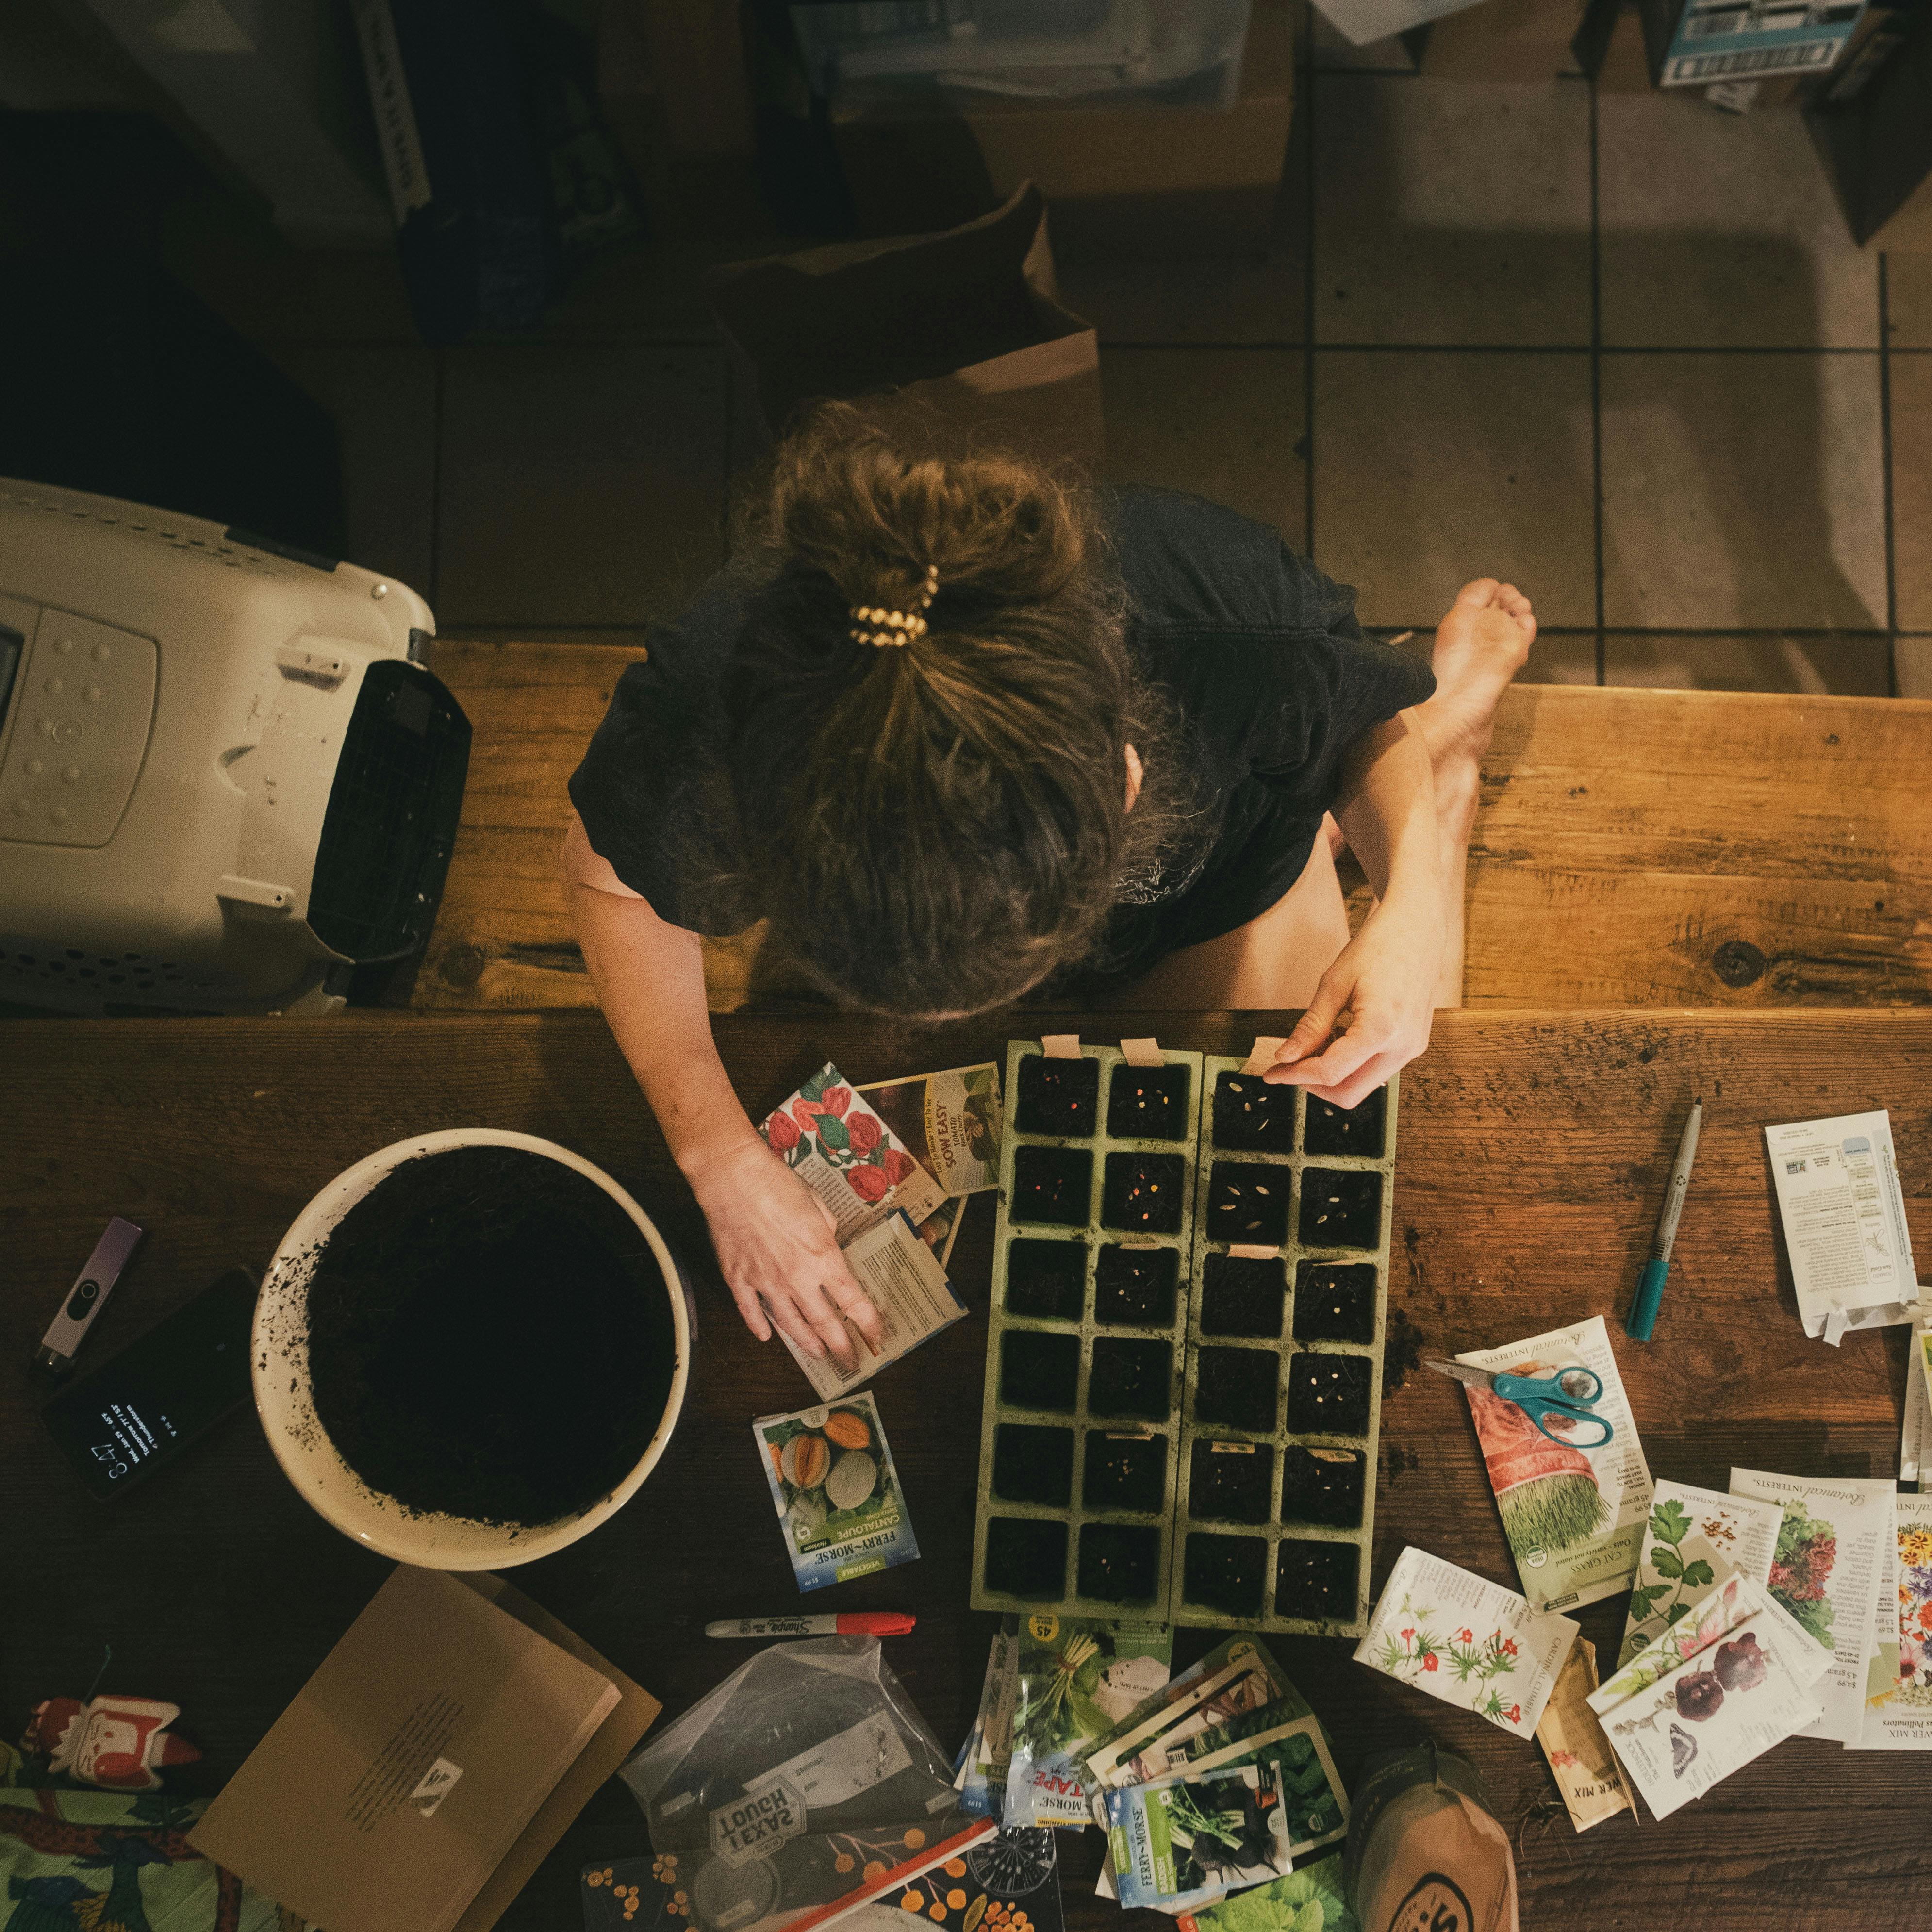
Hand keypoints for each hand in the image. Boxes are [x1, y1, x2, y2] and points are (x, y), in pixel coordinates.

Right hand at [688, 1138, 884, 1370]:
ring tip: (817, 1354)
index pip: (853, 1302)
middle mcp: (797, 1277)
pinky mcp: (737, 1277)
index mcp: (823, 1257)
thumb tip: (828, 1248)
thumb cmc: (779, 1184)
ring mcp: (765, 1281)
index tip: (877, 1339)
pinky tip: (766, 1337)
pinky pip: (749, 1311)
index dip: (868, 1324)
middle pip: (823, 1322)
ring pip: (789, 1324)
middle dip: (840, 1347)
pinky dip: (758, 1327)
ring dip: (806, 1343)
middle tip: (850, 1363)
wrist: (733, 1177)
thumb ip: (827, 1234)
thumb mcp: (819, 1206)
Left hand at [1263, 897, 1439, 1107]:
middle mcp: (1404, 1046)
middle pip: (1349, 1093)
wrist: (1417, 927)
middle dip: (1313, 1085)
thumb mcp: (1334, 984)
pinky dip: (1352, 1065)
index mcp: (1382, 1028)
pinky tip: (1338, 1038)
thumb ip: (1311, 1027)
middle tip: (1289, 1066)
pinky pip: (1377, 1070)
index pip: (1331, 1072)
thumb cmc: (1377, 947)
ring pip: (1364, 1086)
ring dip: (1333, 1076)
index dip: (1295, 1076)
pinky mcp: (1415, 1044)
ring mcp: (1413, 1048)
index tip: (1272, 1072)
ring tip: (1313, 1046)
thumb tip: (1286, 1058)